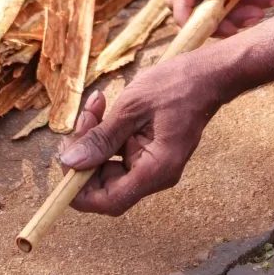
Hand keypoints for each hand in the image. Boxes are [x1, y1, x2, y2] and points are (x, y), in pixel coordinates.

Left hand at [60, 61, 219, 215]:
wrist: (208, 73)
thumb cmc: (177, 86)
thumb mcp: (132, 107)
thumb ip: (101, 138)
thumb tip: (70, 163)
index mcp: (156, 170)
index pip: (110, 201)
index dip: (81, 191)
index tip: (65, 163)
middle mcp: (154, 174)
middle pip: (104, 182)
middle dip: (85, 151)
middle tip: (82, 119)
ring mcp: (152, 162)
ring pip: (108, 163)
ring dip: (94, 135)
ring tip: (94, 105)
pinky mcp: (148, 149)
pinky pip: (118, 149)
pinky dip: (106, 129)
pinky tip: (102, 104)